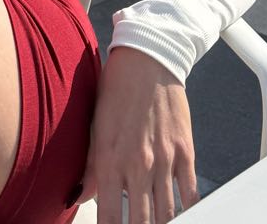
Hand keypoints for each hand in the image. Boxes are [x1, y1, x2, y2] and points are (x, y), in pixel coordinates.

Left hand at [79, 47, 197, 223]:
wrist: (146, 59)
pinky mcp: (185, 152)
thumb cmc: (116, 90)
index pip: (108, 216)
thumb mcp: (95, 127)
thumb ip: (89, 167)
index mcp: (110, 159)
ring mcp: (164, 160)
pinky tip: (180, 216)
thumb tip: (77, 196)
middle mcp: (138, 164)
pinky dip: (186, 210)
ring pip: (166, 214)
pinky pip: (189, 194)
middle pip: (140, 222)